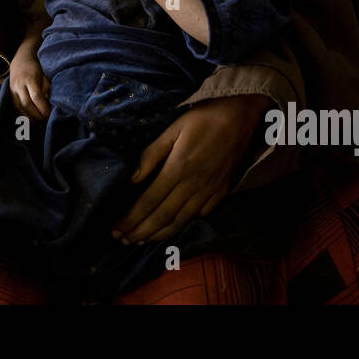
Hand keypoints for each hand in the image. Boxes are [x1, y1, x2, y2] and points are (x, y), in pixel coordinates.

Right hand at [9, 49, 50, 121]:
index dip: (43, 108)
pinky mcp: (10, 94)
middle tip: (46, 121)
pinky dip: (24, 115)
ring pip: (19, 108)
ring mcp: (13, 89)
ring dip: (30, 118)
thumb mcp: (45, 75)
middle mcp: (19, 85)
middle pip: (27, 104)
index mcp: (30, 79)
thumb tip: (49, 105)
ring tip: (39, 124)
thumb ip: (47, 89)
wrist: (21, 60)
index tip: (50, 115)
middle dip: (37, 115)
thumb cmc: (36, 68)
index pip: (36, 97)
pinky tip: (31, 120)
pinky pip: (16, 107)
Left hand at [110, 94, 270, 244]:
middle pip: (163, 217)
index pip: (149, 201)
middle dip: (140, 231)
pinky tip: (170, 228)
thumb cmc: (204, 118)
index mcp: (178, 168)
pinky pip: (198, 216)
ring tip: (140, 240)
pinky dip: (181, 226)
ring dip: (158, 234)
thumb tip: (133, 180)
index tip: (116, 229)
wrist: (242, 117)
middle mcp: (193, 185)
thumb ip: (152, 154)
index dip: (132, 218)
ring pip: (180, 221)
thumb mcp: (174, 128)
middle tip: (122, 240)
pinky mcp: (220, 193)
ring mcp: (209, 191)